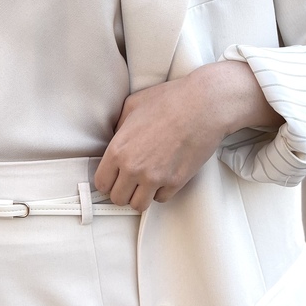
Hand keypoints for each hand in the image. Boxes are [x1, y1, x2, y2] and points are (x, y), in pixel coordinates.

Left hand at [93, 60, 282, 210]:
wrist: (204, 105)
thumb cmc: (169, 100)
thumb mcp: (132, 105)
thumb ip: (119, 127)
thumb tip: (115, 139)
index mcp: (119, 150)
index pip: (101, 183)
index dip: (107, 181)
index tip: (114, 177)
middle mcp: (133, 168)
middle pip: (117, 198)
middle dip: (122, 191)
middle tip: (130, 181)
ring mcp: (155, 178)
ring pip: (138, 205)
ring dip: (140, 196)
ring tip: (145, 184)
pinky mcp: (176, 182)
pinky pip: (161, 199)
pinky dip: (161, 192)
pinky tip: (163, 177)